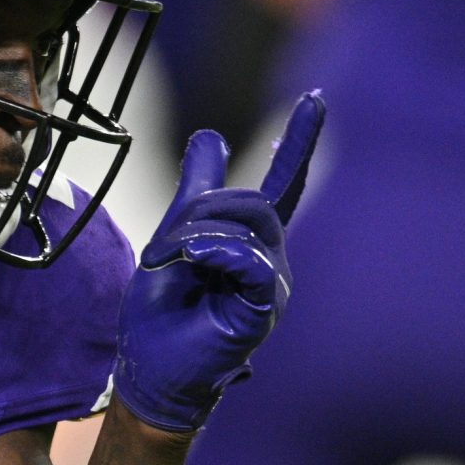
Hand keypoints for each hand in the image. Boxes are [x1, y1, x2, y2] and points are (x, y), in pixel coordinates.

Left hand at [113, 92, 323, 432]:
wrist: (150, 365)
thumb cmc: (163, 310)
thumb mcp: (172, 235)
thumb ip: (196, 189)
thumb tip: (212, 136)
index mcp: (252, 242)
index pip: (284, 184)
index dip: (299, 142)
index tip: (314, 98)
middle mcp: (271, 260)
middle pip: (249, 201)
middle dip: (197, 213)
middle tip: (163, 250)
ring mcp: (271, 285)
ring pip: (247, 225)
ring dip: (194, 237)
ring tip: (170, 265)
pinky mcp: (263, 309)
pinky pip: (253, 262)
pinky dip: (218, 253)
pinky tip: (195, 261)